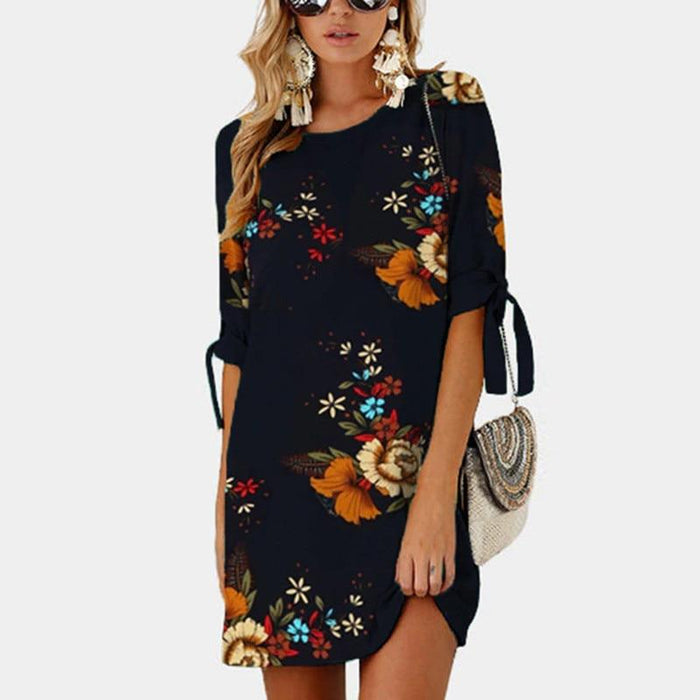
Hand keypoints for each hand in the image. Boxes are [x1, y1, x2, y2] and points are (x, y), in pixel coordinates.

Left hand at [394, 470, 457, 596]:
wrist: (435, 496)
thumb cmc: (418, 512)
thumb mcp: (405, 534)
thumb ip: (404, 556)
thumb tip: (402, 576)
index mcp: (407, 549)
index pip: (404, 581)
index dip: (405, 589)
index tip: (408, 586)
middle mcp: (421, 553)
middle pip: (419, 587)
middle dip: (418, 592)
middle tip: (419, 587)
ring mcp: (437, 553)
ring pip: (435, 585)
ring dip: (432, 590)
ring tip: (430, 585)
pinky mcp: (450, 550)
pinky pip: (450, 575)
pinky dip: (446, 584)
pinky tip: (442, 582)